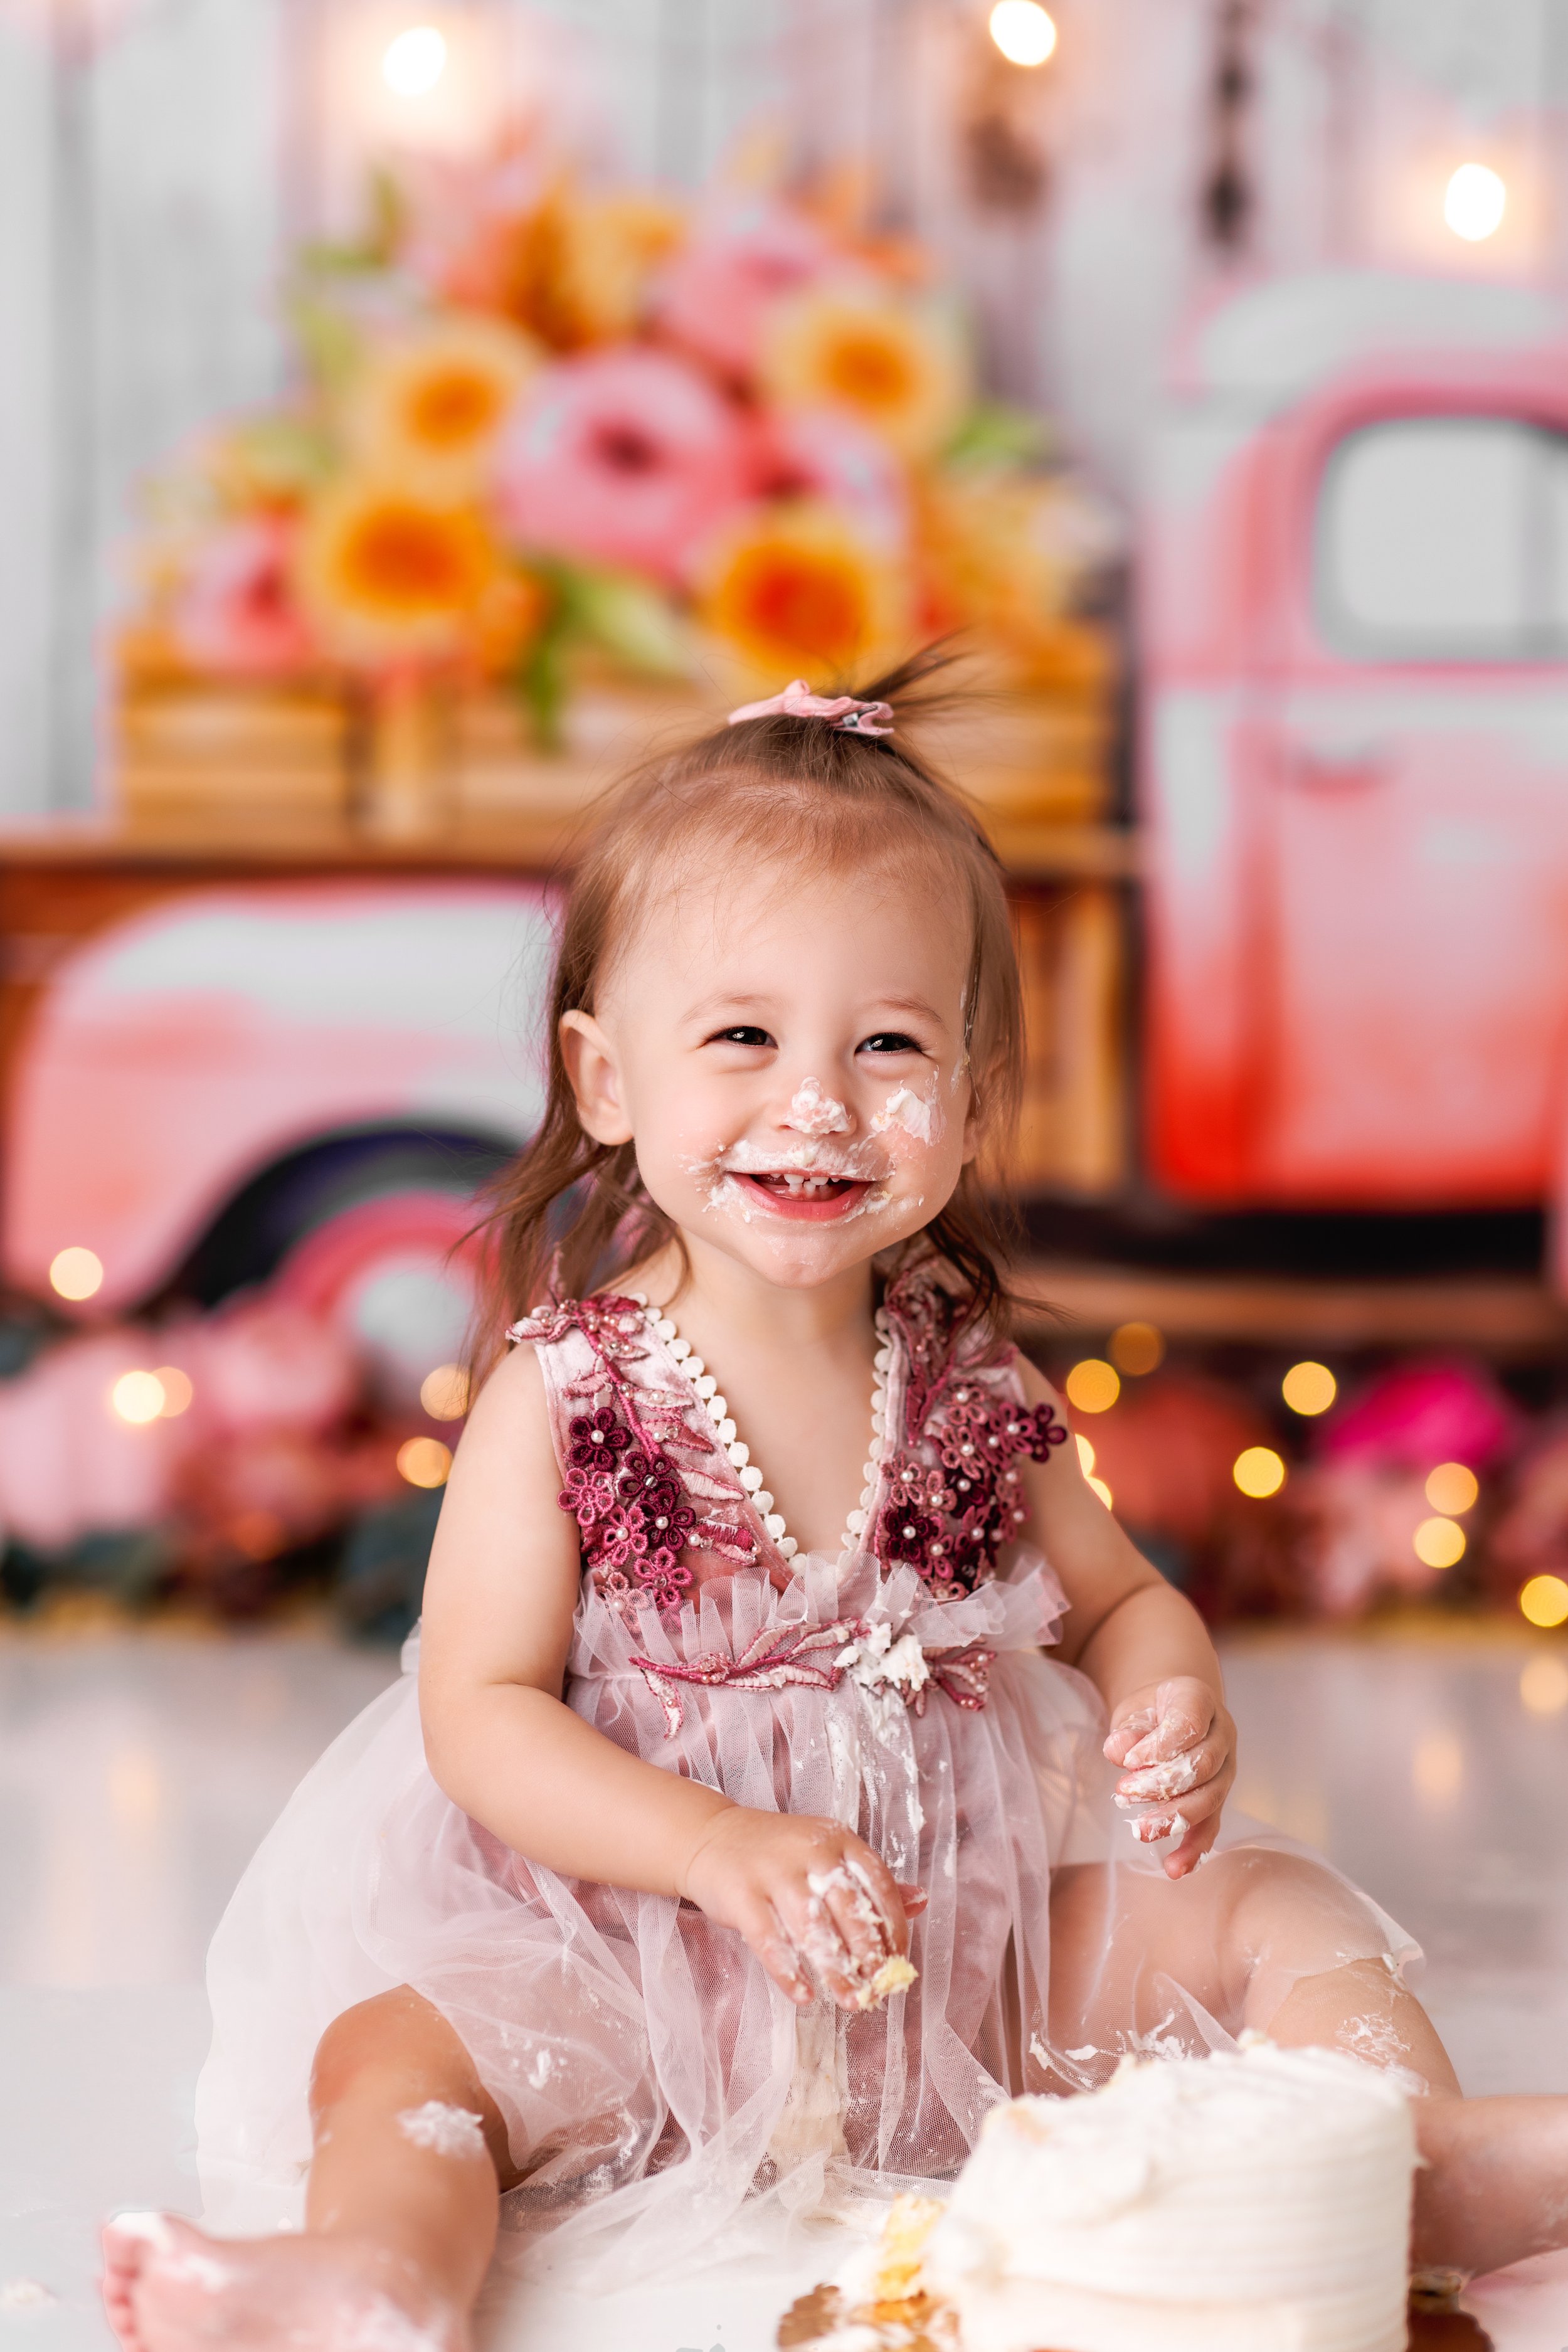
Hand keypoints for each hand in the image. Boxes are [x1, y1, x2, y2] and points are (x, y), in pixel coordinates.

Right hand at [677, 1805, 922, 2007]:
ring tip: (851, 2001)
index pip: (879, 1884)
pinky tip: (804, 1995)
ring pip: (813, 1926)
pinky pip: (769, 1940)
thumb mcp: (828, 1857)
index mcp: (838, 1839)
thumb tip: (922, 1901)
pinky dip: (788, 1971)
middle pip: (849, 1907)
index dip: (894, 1927)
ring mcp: (773, 1870)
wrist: (713, 1838)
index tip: (900, 1962)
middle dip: (869, 1954)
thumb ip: (870, 1883)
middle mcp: (810, 1851)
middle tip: (879, 1988)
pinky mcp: (742, 1894)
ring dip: (836, 1969)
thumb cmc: (781, 1854)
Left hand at [1103, 1676, 1234, 1880]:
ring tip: (1141, 1831)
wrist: (1170, 1715)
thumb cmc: (1151, 1712)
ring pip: (1210, 1798)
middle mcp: (1222, 1734)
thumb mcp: (1133, 1710)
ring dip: (1175, 1817)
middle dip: (1163, 1784)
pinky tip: (1175, 1868)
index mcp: (1200, 1701)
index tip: (1129, 1761)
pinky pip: (1212, 1825)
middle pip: (1203, 1765)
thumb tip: (1118, 1750)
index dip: (1161, 1745)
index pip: (1190, 1723)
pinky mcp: (1218, 1798)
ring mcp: (1226, 1768)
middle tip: (1123, 1794)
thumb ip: (1128, 1729)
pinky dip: (1195, 1849)